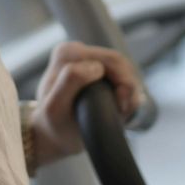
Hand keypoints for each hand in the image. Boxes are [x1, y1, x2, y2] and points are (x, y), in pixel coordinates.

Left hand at [31, 42, 144, 167]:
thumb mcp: (55, 107)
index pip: (109, 60)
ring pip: (125, 68)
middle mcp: (77, 50)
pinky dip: (128, 93)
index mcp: (66, 53)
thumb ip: (71, 81)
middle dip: (129, 87)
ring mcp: (88, 57)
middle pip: (119, 62)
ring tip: (122, 112)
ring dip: (130, 91)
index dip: (123, 83)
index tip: (120, 109)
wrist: (55, 134)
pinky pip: (124, 74)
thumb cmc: (54, 123)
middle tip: (125, 111)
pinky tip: (120, 108)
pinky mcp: (97, 67)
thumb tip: (96, 67)